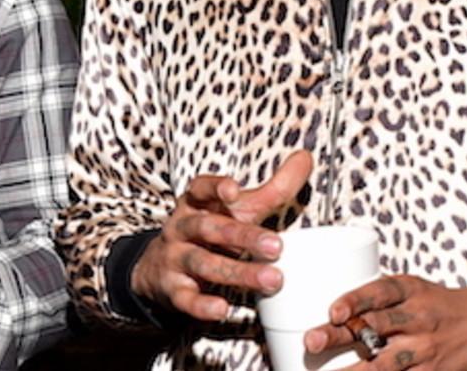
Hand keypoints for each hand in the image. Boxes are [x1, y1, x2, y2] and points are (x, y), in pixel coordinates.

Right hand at [131, 150, 312, 320]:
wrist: (160, 267)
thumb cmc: (211, 232)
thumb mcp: (238, 209)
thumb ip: (273, 188)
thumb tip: (306, 157)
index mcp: (196, 203)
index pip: (201, 189)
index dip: (216, 188)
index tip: (235, 191)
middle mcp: (182, 227)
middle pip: (209, 228)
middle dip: (242, 236)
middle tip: (276, 245)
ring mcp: (175, 258)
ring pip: (203, 263)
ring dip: (237, 272)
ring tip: (271, 279)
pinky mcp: (173, 289)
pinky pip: (185, 298)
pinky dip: (202, 305)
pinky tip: (222, 309)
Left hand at [304, 275, 466, 370]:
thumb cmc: (438, 304)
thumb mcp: (413, 288)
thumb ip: (379, 296)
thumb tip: (334, 308)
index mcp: (410, 291)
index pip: (379, 292)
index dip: (355, 300)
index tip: (333, 311)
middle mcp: (417, 319)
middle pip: (374, 327)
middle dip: (341, 335)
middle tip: (312, 340)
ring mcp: (425, 350)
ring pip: (384, 364)